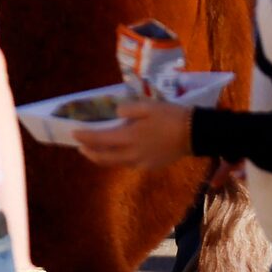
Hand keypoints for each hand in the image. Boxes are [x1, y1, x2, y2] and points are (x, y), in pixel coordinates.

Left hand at [73, 101, 194, 169]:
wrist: (197, 134)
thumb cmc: (172, 117)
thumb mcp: (149, 106)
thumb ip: (128, 109)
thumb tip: (117, 113)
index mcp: (129, 136)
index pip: (99, 138)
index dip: (85, 137)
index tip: (74, 133)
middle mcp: (132, 153)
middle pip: (104, 157)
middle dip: (89, 152)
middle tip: (81, 148)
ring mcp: (142, 162)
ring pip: (116, 163)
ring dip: (104, 158)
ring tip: (99, 151)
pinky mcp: (152, 166)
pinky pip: (131, 164)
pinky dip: (121, 159)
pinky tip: (124, 153)